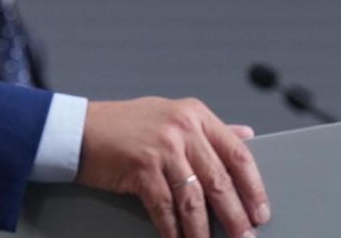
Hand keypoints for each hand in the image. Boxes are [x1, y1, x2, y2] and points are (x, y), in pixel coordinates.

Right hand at [78, 97, 269, 237]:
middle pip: (219, 180)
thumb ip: (209, 129)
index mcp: (196, 115)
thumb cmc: (125, 125)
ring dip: (204, 231)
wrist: (80, 129)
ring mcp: (162, 148)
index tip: (261, 211)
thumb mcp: (172, 117)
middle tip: (246, 237)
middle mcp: (183, 128)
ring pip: (194, 199)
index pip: (237, 153)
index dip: (253, 186)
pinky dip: (173, 231)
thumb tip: (246, 135)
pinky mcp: (141, 168)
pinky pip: (165, 208)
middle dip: (235, 215)